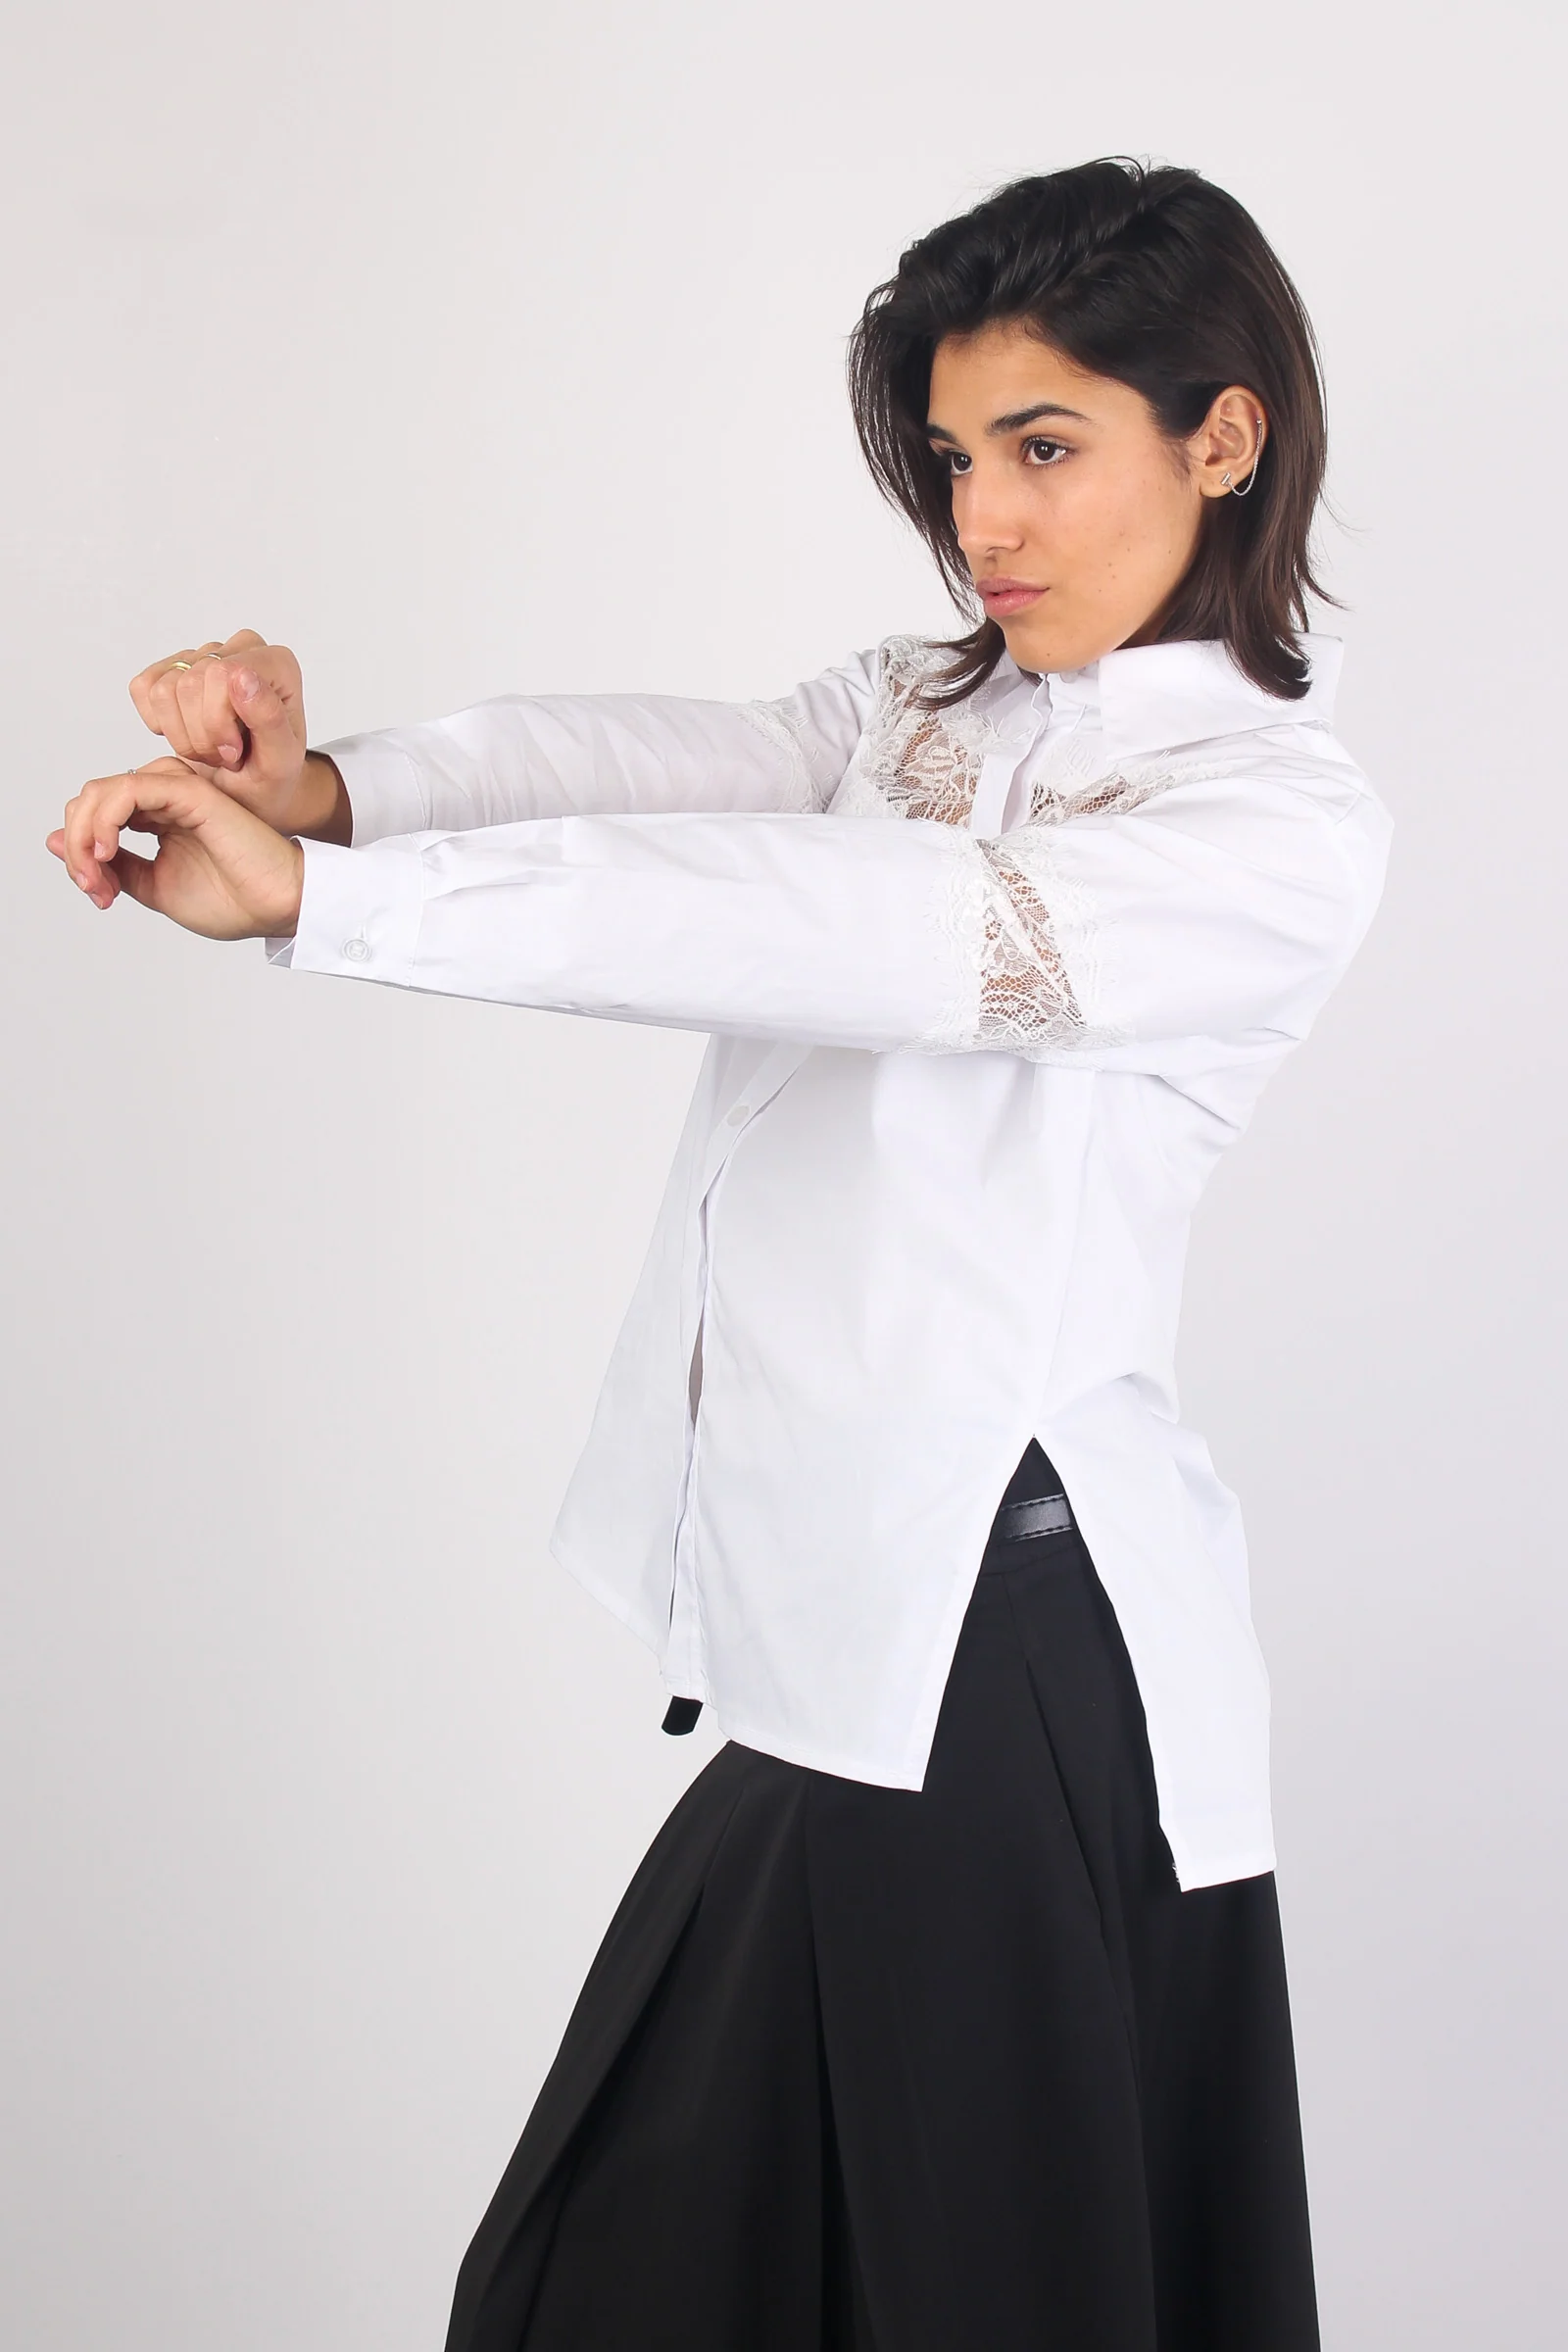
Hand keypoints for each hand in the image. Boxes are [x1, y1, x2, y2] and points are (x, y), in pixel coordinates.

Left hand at [46, 757, 304, 940]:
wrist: (278, 905)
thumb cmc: (233, 899)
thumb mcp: (153, 886)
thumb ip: (112, 864)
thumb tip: (58, 844)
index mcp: (156, 817)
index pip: (96, 816)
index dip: (81, 853)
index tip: (97, 893)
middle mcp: (163, 797)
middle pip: (90, 800)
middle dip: (76, 845)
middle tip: (91, 884)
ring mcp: (176, 791)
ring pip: (101, 791)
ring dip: (84, 833)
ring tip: (95, 870)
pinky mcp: (188, 791)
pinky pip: (126, 789)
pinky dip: (105, 818)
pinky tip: (106, 848)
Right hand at [128, 631, 327, 833]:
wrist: (247, 790)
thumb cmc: (268, 776)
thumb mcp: (280, 762)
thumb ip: (269, 717)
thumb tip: (241, 675)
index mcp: (276, 663)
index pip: (222, 673)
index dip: (218, 722)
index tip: (234, 751)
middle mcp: (241, 649)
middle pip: (190, 683)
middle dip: (201, 734)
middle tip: (223, 755)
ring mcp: (203, 655)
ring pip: (163, 690)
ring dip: (182, 735)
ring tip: (209, 749)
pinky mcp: (170, 668)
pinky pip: (143, 688)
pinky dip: (159, 723)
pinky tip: (186, 734)